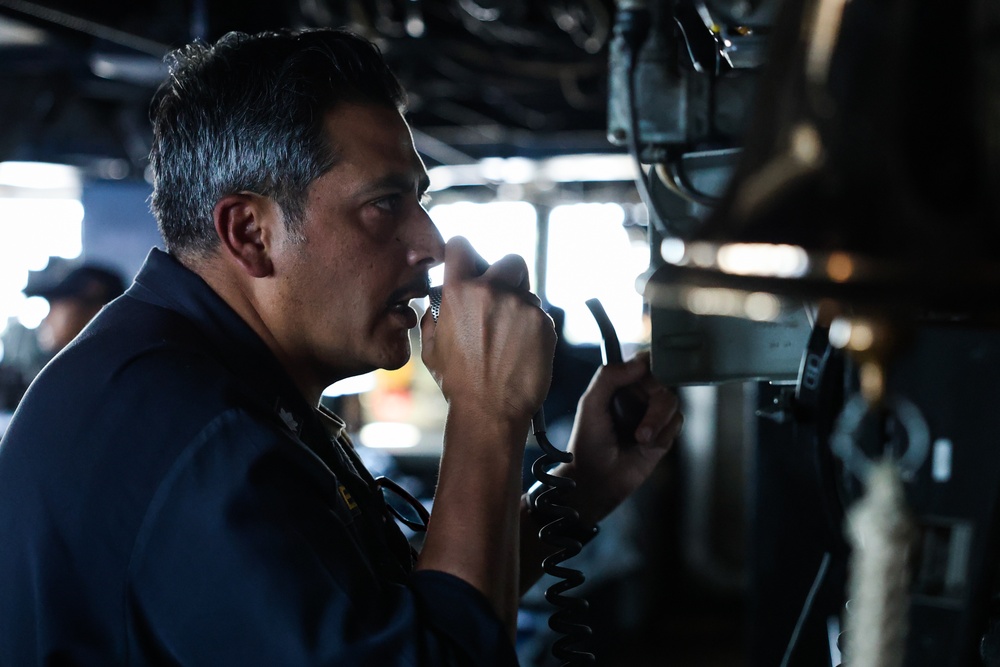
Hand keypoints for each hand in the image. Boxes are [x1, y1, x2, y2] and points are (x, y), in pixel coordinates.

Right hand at [420, 236, 556, 423]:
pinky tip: (521, 351)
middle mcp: (491, 291)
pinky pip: (540, 315)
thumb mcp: (431, 346)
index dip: (465, 252)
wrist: (490, 411)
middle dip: (508, 276)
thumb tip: (439, 300)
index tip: (469, 262)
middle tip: (502, 300)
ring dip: (521, 308)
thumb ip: (435, 315)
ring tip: (509, 340)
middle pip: (510, 261)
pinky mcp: (544, 322)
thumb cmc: (458, 383)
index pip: (462, 246)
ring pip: (527, 293)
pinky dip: (534, 329)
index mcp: (458, 292)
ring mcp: (521, 306)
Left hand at [557, 350, 681, 522]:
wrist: (596, 480)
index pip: (644, 363)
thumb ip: (609, 377)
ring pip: (672, 402)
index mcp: (620, 385)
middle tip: (642, 423)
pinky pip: (677, 423)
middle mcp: (638, 397)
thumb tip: (639, 362)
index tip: (652, 371)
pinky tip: (646, 445)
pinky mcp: (663, 435)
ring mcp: (652, 415)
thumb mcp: (591, 404)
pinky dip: (664, 434)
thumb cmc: (587, 442)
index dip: (652, 363)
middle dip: (655, 403)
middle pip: (663, 382)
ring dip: (658, 421)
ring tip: (640, 438)